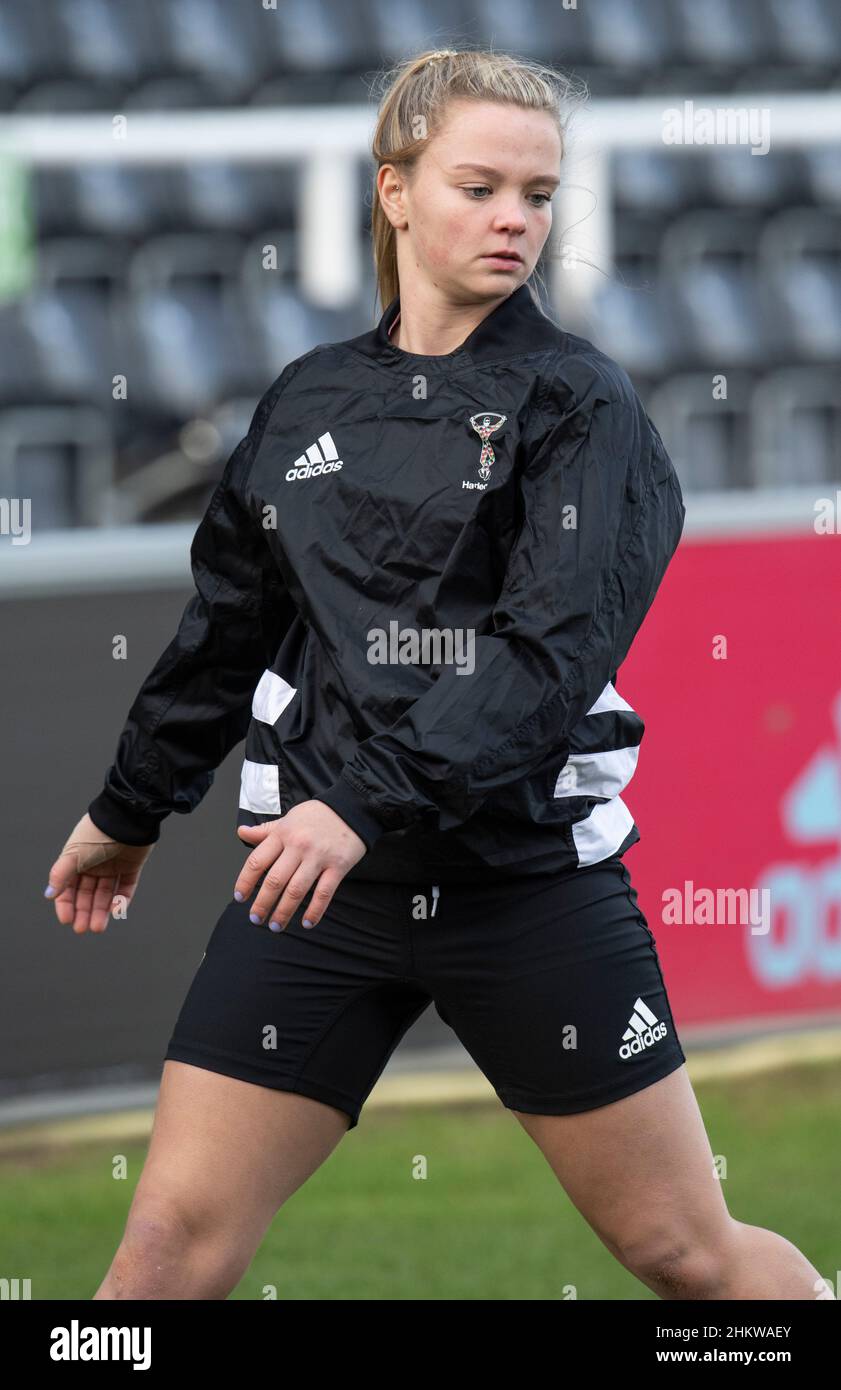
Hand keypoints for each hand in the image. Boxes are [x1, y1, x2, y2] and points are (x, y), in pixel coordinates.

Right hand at [44, 812, 155, 934]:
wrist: (128, 818)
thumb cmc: (97, 834)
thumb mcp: (74, 855)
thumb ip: (60, 875)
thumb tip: (49, 894)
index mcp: (77, 861)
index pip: (68, 887)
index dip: (66, 904)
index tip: (67, 920)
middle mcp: (94, 865)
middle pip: (87, 894)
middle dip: (84, 912)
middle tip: (83, 929)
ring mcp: (113, 866)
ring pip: (105, 894)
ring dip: (100, 911)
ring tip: (97, 928)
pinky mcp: (131, 866)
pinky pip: (127, 887)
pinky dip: (121, 900)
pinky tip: (115, 911)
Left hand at [234, 800, 365, 929]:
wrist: (352, 807)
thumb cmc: (318, 815)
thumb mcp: (289, 819)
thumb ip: (266, 831)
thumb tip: (242, 832)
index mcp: (283, 834)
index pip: (257, 861)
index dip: (245, 881)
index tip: (240, 897)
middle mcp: (298, 846)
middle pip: (274, 881)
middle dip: (262, 904)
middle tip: (255, 919)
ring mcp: (319, 857)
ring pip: (296, 891)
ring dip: (283, 912)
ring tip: (275, 926)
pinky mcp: (338, 866)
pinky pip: (324, 893)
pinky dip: (315, 911)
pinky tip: (307, 923)